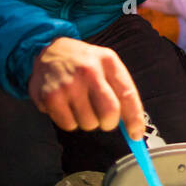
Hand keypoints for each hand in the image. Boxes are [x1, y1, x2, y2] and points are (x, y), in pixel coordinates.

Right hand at [28, 37, 145, 139]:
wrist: (49, 50)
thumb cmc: (83, 63)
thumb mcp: (105, 64)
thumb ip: (120, 91)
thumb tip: (132, 126)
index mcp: (108, 61)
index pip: (127, 94)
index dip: (134, 118)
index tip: (136, 134)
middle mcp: (89, 70)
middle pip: (109, 112)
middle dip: (109, 123)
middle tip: (104, 120)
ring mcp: (69, 83)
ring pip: (88, 123)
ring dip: (87, 121)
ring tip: (80, 105)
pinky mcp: (51, 96)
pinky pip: (69, 125)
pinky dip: (70, 122)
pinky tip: (66, 106)